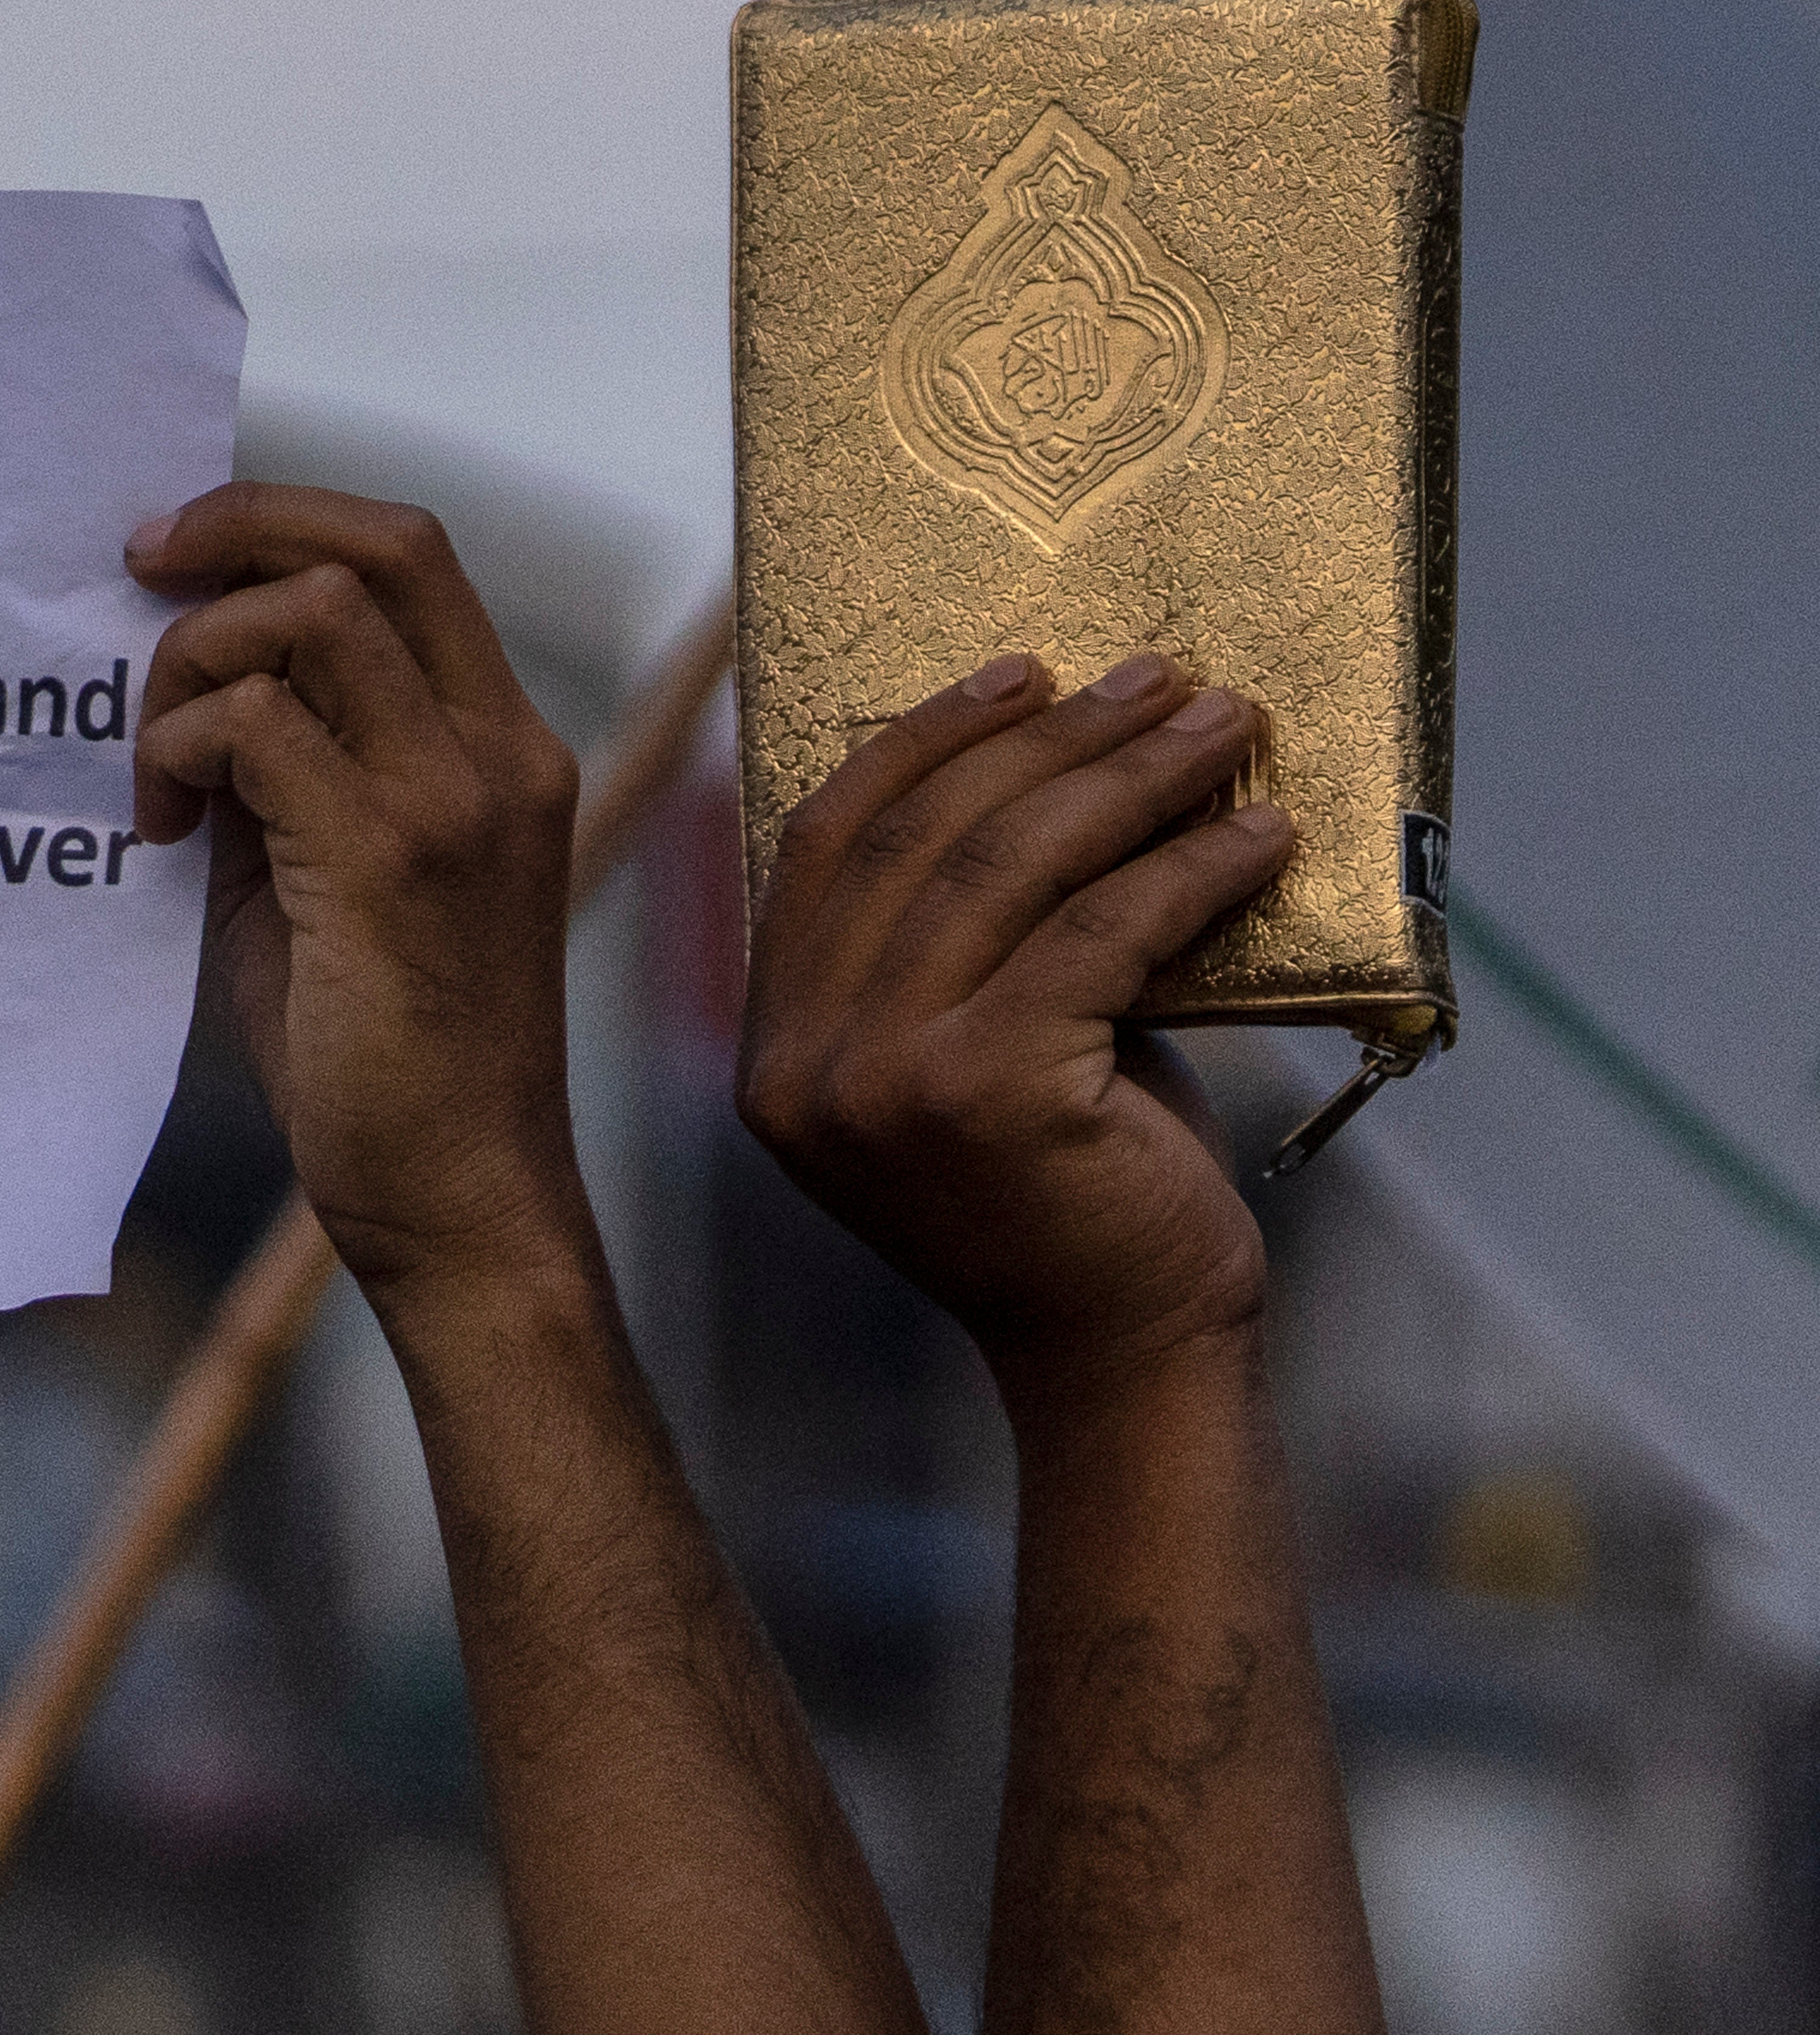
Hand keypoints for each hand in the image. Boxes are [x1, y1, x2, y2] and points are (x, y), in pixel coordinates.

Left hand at [129, 483, 586, 1298]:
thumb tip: (193, 683)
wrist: (457, 1197)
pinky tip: (161, 827)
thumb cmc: (384, 1054)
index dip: (287, 519)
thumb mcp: (333, 876)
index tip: (182, 553)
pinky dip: (181, 747)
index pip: (413, 556)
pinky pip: (257, 725)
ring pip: (310, 614)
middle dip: (239, 526)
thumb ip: (289, 771)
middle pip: (380, 543)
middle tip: (140, 572)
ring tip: (155, 764)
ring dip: (195, 661)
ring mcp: (453, 800)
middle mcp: (499, 752)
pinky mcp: (386, 859)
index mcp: (502, 746)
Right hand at [736, 653, 1288, 1392]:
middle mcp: (801, 1058)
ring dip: (1131, 777)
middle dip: (1054, 738)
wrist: (1126, 1359)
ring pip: (1010, 868)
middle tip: (1162, 680)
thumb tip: (1041, 779)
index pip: (829, 842)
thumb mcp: (975, 1056)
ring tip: (1222, 727)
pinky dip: (1189, 867)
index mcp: (776, 1043)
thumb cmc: (1073, 1197)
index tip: (1023, 675)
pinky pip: (1099, 932)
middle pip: (925, 837)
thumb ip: (961, 948)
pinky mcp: (984, 1090)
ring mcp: (878, 1077)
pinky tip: (1258, 836)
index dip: (922, 741)